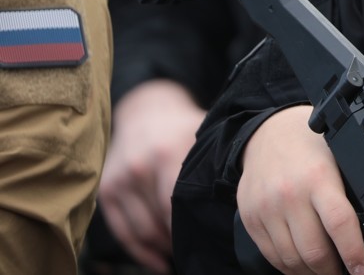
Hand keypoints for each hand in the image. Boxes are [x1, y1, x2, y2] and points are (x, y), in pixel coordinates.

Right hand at [99, 79, 206, 273]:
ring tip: (186, 254)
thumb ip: (220, 160)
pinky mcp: (107, 190)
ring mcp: (120, 180)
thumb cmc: (185, 126)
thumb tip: (250, 192)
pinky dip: (141, 252)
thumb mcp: (203, 133)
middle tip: (206, 249)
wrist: (147, 108)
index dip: (196, 227)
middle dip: (183, 240)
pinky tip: (160, 262)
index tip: (216, 239)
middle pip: (162, 222)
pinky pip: (123, 232)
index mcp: (166, 153)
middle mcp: (140, 168)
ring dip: (164, 249)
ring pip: (143, 232)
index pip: (179, 206)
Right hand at [238, 105, 363, 274]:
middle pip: (314, 250)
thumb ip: (348, 188)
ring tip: (325, 271)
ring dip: (311, 273)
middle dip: (333, 270)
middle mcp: (289, 194)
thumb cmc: (309, 144)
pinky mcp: (251, 219)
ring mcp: (266, 209)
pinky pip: (271, 256)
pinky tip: (302, 266)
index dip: (353, 253)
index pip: (339, 223)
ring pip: (291, 260)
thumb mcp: (337, 155)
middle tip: (346, 272)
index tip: (361, 269)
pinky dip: (289, 267)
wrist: (267, 132)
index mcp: (318, 176)